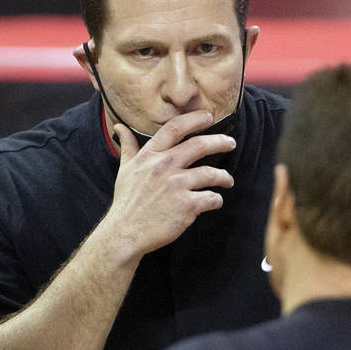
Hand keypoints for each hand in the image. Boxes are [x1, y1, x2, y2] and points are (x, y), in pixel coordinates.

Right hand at [104, 111, 235, 256]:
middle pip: (199, 145)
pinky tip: (215, 200)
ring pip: (211, 173)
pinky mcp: (187, 205)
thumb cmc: (126, 201)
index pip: (175, 128)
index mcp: (150, 155)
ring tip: (227, 180)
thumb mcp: (124, 169)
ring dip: (223, 176)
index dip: (195, 119)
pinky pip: (211, 198)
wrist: (126, 232)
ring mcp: (176, 185)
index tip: (208, 117)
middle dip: (220, 141)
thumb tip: (119, 127)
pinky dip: (217, 199)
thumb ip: (128, 146)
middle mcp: (164, 166)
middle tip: (231, 143)